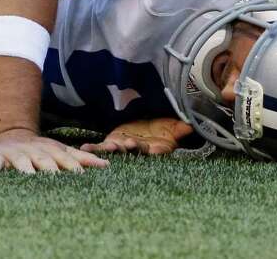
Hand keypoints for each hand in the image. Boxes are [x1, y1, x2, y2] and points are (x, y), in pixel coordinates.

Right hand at [0, 128, 109, 173]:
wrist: (9, 137)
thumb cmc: (40, 151)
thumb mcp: (61, 151)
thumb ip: (82, 158)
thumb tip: (107, 165)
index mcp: (51, 151)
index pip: (64, 159)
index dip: (72, 167)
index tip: (81, 177)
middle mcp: (34, 151)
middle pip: (44, 160)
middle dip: (50, 169)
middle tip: (56, 179)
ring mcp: (15, 154)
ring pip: (21, 162)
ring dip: (25, 169)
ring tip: (29, 178)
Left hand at [79, 118, 194, 156]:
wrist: (150, 126)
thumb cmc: (164, 129)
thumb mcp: (173, 127)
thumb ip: (180, 128)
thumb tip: (191, 125)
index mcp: (155, 149)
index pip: (153, 150)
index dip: (150, 149)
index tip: (149, 148)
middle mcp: (139, 151)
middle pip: (134, 151)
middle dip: (130, 148)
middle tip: (128, 144)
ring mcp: (125, 148)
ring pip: (118, 150)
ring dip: (113, 149)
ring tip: (109, 146)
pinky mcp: (113, 143)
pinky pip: (102, 147)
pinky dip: (94, 148)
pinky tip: (84, 147)